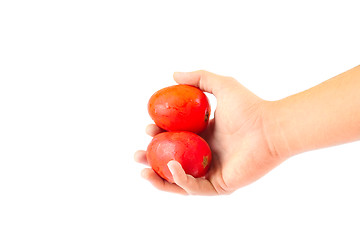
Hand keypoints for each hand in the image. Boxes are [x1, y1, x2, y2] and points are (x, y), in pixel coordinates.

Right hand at [135, 70, 284, 194]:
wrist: (271, 128)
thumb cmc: (250, 107)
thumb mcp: (221, 86)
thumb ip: (198, 78)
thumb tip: (173, 74)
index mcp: (204, 135)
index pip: (175, 138)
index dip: (159, 136)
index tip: (148, 128)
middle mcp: (206, 154)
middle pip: (173, 160)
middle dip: (153, 159)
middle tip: (138, 155)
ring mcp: (212, 171)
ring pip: (180, 179)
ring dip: (160, 177)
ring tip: (143, 171)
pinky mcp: (220, 185)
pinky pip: (194, 187)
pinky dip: (179, 180)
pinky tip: (170, 167)